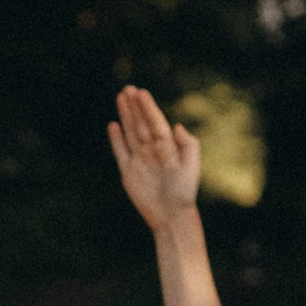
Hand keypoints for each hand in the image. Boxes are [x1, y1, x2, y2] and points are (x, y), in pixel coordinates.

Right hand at [107, 85, 201, 226]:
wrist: (171, 215)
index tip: (141, 93)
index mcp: (167, 147)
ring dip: (126, 116)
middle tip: (128, 89)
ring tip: (121, 98)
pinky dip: (116, 139)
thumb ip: (189, 144)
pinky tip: (113, 125)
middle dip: (135, 107)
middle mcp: (152, 150)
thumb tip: (176, 126)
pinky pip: (120, 151)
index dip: (148, 108)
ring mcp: (139, 160)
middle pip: (141, 124)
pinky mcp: (128, 172)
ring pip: (131, 133)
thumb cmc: (185, 192)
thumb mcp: (192, 166)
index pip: (155, 122)